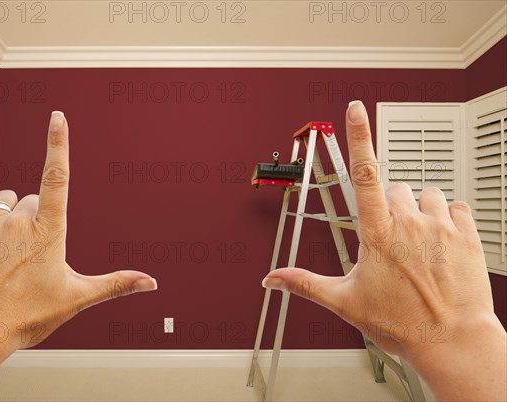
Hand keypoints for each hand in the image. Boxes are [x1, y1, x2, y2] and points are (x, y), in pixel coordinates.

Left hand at [0, 111, 157, 351]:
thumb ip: (115, 284)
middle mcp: (19, 219)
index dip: (59, 143)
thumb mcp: (76, 298)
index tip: (58, 117)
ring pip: (8, 201)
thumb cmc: (25, 315)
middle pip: (34, 199)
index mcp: (49, 230)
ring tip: (8, 252)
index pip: (57, 175)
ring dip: (12, 217)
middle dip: (37, 218)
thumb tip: (151, 282)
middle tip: (31, 255)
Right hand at [262, 101, 505, 400]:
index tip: (356, 109)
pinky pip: (456, 206)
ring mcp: (441, 225)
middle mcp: (409, 223)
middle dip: (389, 207)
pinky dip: (447, 218)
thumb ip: (304, 283)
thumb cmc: (401, 323)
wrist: (452, 341)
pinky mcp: (468, 233)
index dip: (358, 136)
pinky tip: (442, 243)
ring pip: (425, 194)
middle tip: (392, 241)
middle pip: (394, 188)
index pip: (364, 173)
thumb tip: (271, 279)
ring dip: (419, 211)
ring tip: (419, 243)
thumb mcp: (345, 302)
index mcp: (377, 233)